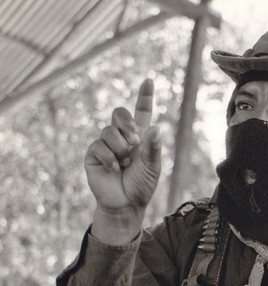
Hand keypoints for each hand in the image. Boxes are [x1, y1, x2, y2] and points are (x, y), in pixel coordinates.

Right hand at [85, 79, 160, 241]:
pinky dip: (109, 158)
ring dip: (119, 147)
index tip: (149, 81)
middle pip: (119, 113)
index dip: (144, 96)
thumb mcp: (152, 167)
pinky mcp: (94, 154)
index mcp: (139, 136)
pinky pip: (98, 146)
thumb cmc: (141, 186)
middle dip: (127, 124)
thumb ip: (153, 148)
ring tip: (125, 163)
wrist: (126, 204)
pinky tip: (115, 169)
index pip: (141, 112)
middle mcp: (121, 136)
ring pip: (109, 131)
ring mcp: (106, 144)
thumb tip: (156, 127)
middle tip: (134, 141)